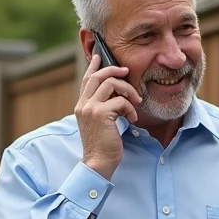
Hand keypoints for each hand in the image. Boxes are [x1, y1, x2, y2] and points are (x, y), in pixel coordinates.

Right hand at [76, 53, 140, 179]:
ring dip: (128, 90)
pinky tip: (132, 119)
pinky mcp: (101, 114)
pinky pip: (120, 101)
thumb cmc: (103, 146)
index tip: (99, 56)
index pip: (86, 80)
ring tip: (136, 101)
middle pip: (98, 76)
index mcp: (82, 106)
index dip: (93, 67)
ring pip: (111, 84)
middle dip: (114, 70)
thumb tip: (117, 95)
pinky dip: (130, 108)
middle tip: (127, 72)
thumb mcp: (100, 123)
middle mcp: (83, 104)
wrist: (98, 163)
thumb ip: (103, 108)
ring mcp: (90, 108)